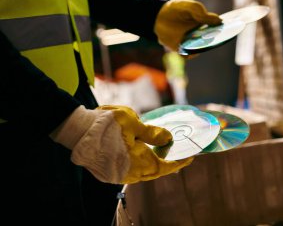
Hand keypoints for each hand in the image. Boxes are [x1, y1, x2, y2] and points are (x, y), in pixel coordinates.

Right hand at [51, 105, 192, 183]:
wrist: (76, 130)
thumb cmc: (104, 124)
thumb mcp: (132, 122)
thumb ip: (152, 133)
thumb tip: (168, 138)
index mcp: (137, 162)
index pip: (164, 167)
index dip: (178, 162)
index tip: (190, 157)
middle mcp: (129, 173)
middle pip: (154, 171)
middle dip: (166, 163)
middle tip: (175, 152)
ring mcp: (117, 176)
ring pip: (142, 173)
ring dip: (152, 163)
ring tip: (159, 151)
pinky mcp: (108, 174)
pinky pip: (130, 171)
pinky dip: (139, 164)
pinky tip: (141, 153)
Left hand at [154, 0, 221, 53]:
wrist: (158, 17)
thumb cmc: (177, 10)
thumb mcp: (190, 7)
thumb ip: (202, 13)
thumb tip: (218, 21)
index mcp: (207, 25)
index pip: (219, 29)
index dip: (226, 30)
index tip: (232, 29)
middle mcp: (202, 36)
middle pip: (213, 41)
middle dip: (218, 40)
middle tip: (221, 37)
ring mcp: (193, 44)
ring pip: (202, 49)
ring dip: (204, 47)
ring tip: (207, 43)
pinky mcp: (182, 51)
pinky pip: (189, 55)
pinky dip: (191, 53)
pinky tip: (193, 48)